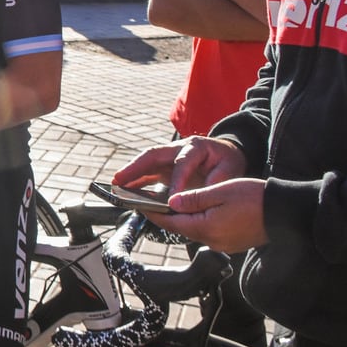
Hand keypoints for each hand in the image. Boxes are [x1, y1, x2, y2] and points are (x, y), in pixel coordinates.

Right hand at [113, 135, 246, 194]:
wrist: (227, 154)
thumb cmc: (228, 162)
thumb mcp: (231, 170)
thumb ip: (216, 182)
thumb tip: (202, 197)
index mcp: (197, 147)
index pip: (182, 163)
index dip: (176, 181)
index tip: (172, 200)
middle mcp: (179, 147)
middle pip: (154, 154)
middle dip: (136, 167)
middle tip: (120, 179)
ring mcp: (170, 155)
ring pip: (146, 161)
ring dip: (131, 172)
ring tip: (116, 184)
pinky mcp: (165, 165)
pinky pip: (148, 170)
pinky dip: (136, 179)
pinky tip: (126, 188)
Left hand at [145, 177, 267, 251]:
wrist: (285, 213)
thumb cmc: (254, 198)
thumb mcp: (220, 191)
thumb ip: (193, 198)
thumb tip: (171, 202)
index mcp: (206, 228)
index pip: (170, 222)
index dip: (153, 212)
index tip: (139, 204)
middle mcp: (212, 241)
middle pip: (180, 227)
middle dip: (165, 215)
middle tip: (150, 202)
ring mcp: (222, 244)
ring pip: (193, 230)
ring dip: (181, 218)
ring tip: (170, 204)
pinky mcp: (231, 243)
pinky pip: (207, 232)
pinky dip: (197, 221)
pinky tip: (195, 211)